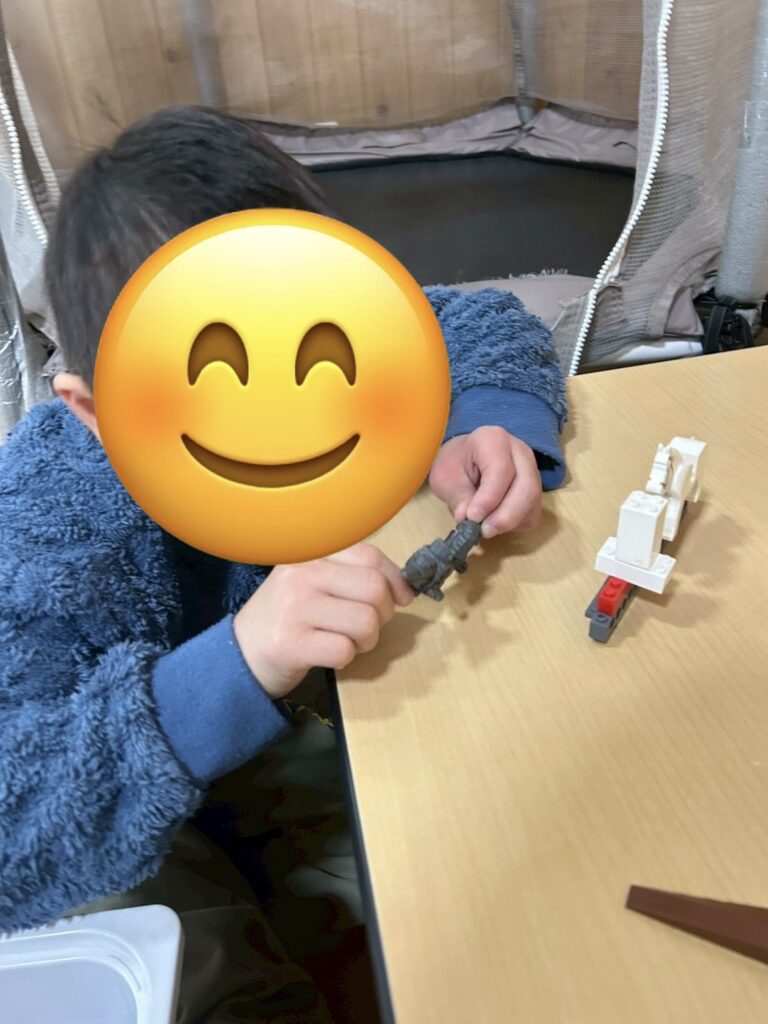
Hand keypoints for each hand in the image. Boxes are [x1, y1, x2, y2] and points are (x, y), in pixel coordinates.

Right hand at [232, 543, 413, 698]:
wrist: (240, 653)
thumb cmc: (288, 617)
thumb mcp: (313, 582)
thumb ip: (353, 575)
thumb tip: (406, 588)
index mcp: (311, 554)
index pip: (370, 556)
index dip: (395, 580)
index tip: (401, 598)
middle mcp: (301, 574)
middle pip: (374, 589)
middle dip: (382, 615)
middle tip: (365, 627)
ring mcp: (294, 607)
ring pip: (365, 622)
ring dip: (366, 641)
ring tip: (346, 641)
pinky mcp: (290, 643)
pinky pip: (344, 650)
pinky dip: (345, 658)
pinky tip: (327, 655)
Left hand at [428, 426, 541, 537]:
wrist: (467, 459)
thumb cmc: (455, 464)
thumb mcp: (445, 476)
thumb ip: (457, 495)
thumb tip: (467, 517)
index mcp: (493, 439)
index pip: (501, 470)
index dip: (489, 498)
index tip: (472, 517)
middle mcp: (520, 452)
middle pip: (527, 488)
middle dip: (506, 516)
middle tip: (484, 531)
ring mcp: (532, 471)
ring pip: (532, 503)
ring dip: (510, 522)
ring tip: (485, 528)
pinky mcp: (536, 490)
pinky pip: (532, 513)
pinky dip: (516, 525)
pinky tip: (496, 522)